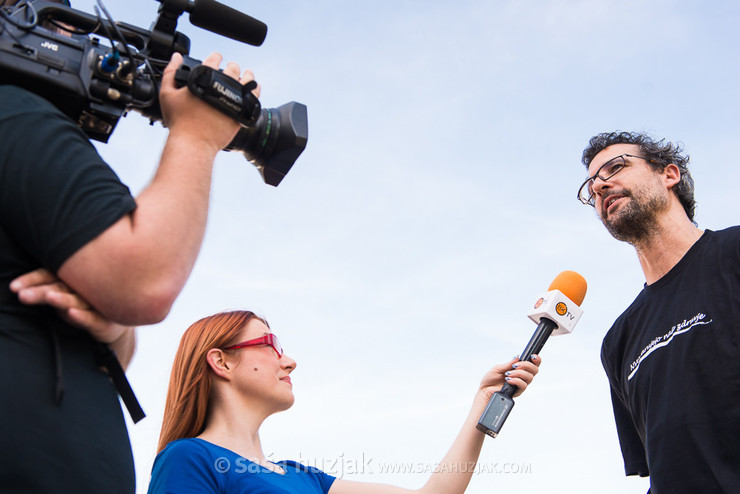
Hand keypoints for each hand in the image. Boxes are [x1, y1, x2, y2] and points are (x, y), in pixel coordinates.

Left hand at [10, 268, 132, 343]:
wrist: (113, 326)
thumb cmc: (84, 307)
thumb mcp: (64, 296)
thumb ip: (47, 289)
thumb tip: (19, 289)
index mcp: (72, 280)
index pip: (50, 275)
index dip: (32, 280)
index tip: (14, 287)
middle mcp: (84, 289)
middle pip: (60, 287)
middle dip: (40, 291)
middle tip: (22, 295)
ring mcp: (95, 304)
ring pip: (76, 300)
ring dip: (62, 299)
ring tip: (48, 297)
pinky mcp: (103, 321)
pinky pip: (92, 318)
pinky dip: (82, 315)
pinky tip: (72, 313)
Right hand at [159, 52, 260, 152]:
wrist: (193, 143)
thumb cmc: (179, 121)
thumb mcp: (167, 94)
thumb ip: (170, 72)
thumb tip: (176, 56)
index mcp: (205, 77)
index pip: (214, 58)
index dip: (216, 56)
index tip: (216, 58)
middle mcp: (223, 85)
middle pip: (233, 68)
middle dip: (231, 66)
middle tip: (230, 68)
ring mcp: (235, 98)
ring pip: (248, 81)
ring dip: (247, 76)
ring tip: (246, 75)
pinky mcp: (242, 112)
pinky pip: (254, 99)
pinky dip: (255, 92)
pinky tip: (252, 91)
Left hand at [479, 355, 540, 399]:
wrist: (485, 390)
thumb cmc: (490, 379)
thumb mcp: (498, 368)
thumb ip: (509, 364)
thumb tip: (518, 357)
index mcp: (518, 369)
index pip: (532, 364)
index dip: (536, 360)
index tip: (532, 356)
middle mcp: (522, 376)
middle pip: (534, 370)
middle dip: (526, 365)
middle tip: (515, 366)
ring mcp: (520, 384)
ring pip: (529, 377)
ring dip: (519, 373)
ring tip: (508, 374)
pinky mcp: (518, 391)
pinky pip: (523, 385)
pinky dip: (516, 380)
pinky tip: (508, 379)